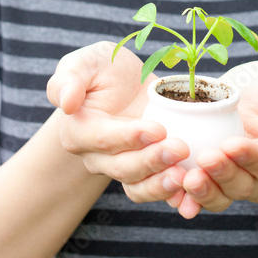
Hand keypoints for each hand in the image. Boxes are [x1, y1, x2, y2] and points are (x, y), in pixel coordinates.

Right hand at [46, 41, 188, 190]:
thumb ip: (69, 79)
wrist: (127, 81)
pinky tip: (191, 192)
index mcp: (78, 131)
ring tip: (186, 176)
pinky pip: (154, 190)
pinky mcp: (144, 171)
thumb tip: (66, 102)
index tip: (158, 129)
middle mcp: (96, 156)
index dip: (130, 137)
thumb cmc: (103, 68)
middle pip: (123, 167)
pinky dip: (173, 195)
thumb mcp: (86, 62)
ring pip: (138, 185)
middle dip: (152, 160)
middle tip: (181, 148)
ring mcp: (121, 167)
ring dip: (162, 184)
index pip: (103, 139)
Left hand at [173, 61, 257, 217]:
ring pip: (221, 196)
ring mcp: (233, 183)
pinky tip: (174, 193)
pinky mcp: (209, 181)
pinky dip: (186, 197)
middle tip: (205, 158)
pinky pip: (199, 196)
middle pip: (244, 185)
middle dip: (224, 173)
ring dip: (204, 191)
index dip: (250, 157)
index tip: (231, 145)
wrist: (242, 91)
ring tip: (188, 178)